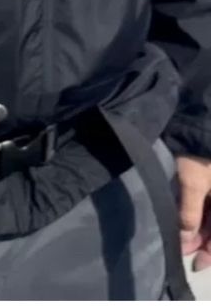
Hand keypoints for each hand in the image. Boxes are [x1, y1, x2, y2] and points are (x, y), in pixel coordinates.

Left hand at [177, 155, 210, 270]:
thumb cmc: (198, 155)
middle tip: (182, 250)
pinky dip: (197, 217)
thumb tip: (185, 239)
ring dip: (198, 231)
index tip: (196, 264)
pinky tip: (184, 223)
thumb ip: (189, 213)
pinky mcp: (208, 183)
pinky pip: (207, 207)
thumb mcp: (193, 183)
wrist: (197, 124)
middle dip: (202, 242)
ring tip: (180, 239)